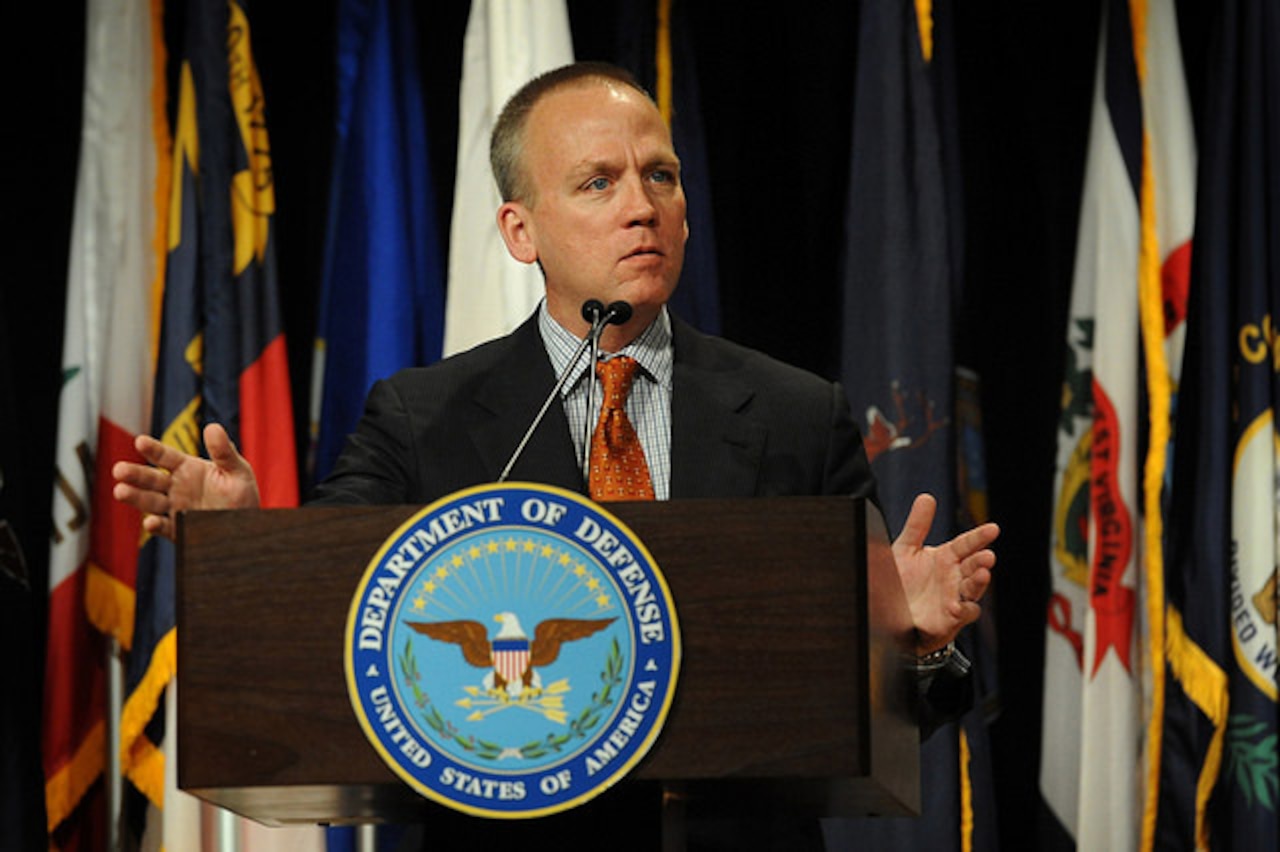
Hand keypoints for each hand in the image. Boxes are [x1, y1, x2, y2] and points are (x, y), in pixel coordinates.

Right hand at [112, 423, 260, 539]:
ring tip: (120, 491)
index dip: (152, 449)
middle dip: (134, 475)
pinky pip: (165, 527)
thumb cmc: (242, 494)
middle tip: (119, 470)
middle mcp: (176, 487)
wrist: (248, 524)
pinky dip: (156, 525)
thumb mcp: (237, 470)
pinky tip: (150, 522)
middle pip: (150, 479)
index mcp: (187, 469)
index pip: (165, 456)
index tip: (139, 441)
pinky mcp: (180, 530)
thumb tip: (213, 427)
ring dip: (135, 497)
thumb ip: (224, 452)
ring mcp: (175, 508)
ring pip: (150, 502)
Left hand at [892, 493, 998, 654]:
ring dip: (979, 583)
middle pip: (975, 566)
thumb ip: (917, 525)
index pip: (966, 544)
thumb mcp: (905, 550)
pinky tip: (958, 606)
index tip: (993, 529)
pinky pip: (964, 614)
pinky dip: (964, 610)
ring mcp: (955, 597)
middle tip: (987, 556)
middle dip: (982, 561)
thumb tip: (927, 497)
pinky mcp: (950, 619)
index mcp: (946, 557)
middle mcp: (954, 577)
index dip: (980, 537)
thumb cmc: (901, 581)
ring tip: (982, 575)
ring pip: (974, 589)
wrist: (889, 613)